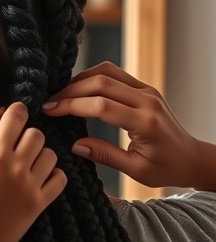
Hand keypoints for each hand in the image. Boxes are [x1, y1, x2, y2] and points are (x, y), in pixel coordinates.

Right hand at [0, 103, 66, 241]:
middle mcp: (1, 159)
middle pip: (21, 118)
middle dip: (18, 118)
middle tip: (16, 130)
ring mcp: (23, 179)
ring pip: (44, 144)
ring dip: (36, 148)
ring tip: (28, 158)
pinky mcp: (37, 200)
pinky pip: (59, 175)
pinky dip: (53, 175)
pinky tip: (41, 179)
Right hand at [42, 61, 215, 188]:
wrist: (191, 158)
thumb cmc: (166, 168)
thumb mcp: (135, 170)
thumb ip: (105, 155)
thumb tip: (75, 146)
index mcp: (145, 123)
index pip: (102, 106)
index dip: (72, 105)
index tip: (50, 110)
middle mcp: (147, 100)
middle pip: (101, 83)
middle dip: (70, 90)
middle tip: (49, 102)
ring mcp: (147, 90)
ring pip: (107, 72)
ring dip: (80, 80)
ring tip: (60, 95)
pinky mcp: (144, 87)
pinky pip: (115, 74)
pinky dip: (93, 77)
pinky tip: (78, 89)